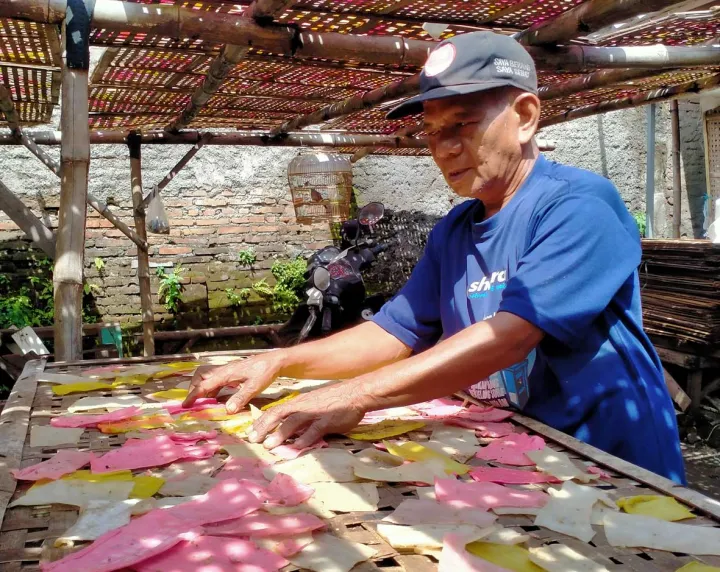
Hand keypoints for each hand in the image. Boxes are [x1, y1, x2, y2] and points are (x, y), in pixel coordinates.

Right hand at [183, 353, 283, 412]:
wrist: (275, 361)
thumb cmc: (266, 372)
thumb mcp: (254, 387)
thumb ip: (241, 398)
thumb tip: (227, 410)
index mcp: (226, 374)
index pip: (204, 384)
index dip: (193, 395)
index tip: (185, 405)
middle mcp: (224, 370)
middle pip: (201, 376)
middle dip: (193, 388)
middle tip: (193, 402)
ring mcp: (228, 370)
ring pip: (207, 376)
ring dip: (202, 387)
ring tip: (201, 401)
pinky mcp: (233, 372)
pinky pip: (216, 379)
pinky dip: (211, 387)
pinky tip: (215, 397)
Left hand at [249, 383, 366, 449]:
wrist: (356, 393)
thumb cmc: (336, 399)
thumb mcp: (314, 404)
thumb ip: (303, 417)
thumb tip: (291, 431)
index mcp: (299, 402)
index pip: (276, 410)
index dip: (262, 421)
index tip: (252, 432)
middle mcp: (303, 406)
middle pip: (278, 414)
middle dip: (263, 427)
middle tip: (252, 440)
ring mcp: (315, 413)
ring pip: (292, 422)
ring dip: (279, 434)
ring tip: (268, 446)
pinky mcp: (327, 420)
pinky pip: (313, 431)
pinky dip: (303, 439)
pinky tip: (295, 447)